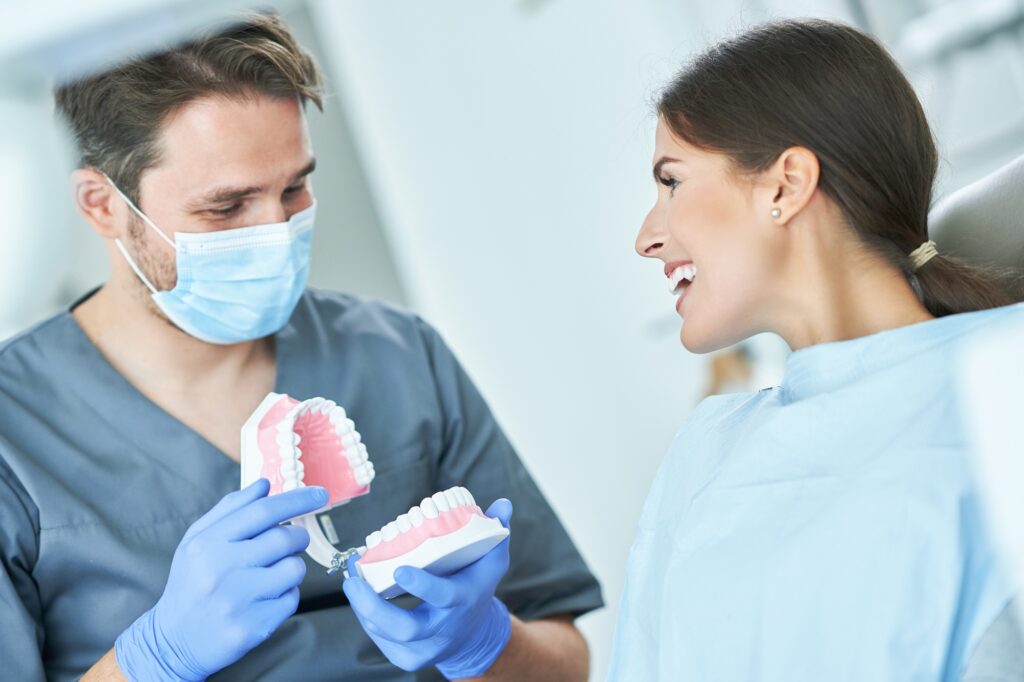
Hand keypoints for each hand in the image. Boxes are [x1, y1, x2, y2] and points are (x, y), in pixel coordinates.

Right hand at [115, 479, 326, 680]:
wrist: (173, 641)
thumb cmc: (192, 582)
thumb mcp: (199, 540)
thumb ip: (231, 508)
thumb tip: (265, 484)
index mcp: (208, 543)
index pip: (263, 512)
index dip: (297, 500)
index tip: (320, 494)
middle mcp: (222, 570)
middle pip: (285, 538)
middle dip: (298, 536)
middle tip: (293, 540)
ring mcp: (237, 601)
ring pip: (294, 569)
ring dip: (292, 567)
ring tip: (272, 573)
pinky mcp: (252, 627)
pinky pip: (292, 599)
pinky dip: (286, 595)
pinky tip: (265, 598)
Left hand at [343, 499, 513, 678]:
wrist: (474, 633)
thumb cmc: (477, 588)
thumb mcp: (492, 561)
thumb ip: (496, 531)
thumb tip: (502, 504)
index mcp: (464, 599)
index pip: (444, 596)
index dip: (422, 585)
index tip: (399, 568)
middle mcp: (445, 628)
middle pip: (407, 628)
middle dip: (374, 606)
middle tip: (354, 581)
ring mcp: (426, 647)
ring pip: (388, 636)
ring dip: (363, 609)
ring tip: (351, 581)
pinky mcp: (408, 657)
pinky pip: (381, 642)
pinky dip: (366, 619)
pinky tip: (358, 597)